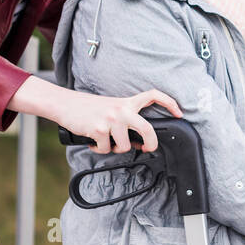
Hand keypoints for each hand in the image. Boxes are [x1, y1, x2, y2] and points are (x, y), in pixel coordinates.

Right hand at [57, 88, 181, 154]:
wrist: (65, 105)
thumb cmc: (88, 108)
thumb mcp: (111, 106)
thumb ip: (126, 118)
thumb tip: (138, 141)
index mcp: (127, 103)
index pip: (153, 95)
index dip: (169, 102)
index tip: (179, 112)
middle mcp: (121, 110)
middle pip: (147, 129)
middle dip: (151, 143)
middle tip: (148, 148)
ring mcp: (111, 120)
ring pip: (124, 146)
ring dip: (115, 148)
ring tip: (106, 141)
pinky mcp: (98, 130)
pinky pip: (106, 149)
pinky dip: (99, 149)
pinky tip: (93, 141)